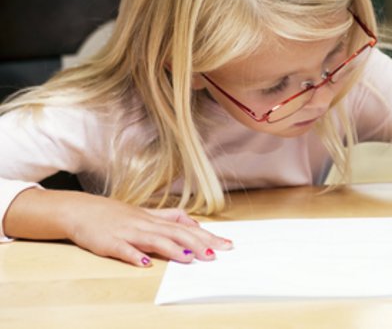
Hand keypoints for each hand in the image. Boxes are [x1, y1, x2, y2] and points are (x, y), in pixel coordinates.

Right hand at [5, 188, 232, 266]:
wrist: (81, 210)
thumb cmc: (115, 214)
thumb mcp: (145, 213)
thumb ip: (169, 218)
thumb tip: (194, 224)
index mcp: (154, 219)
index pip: (186, 227)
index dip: (207, 235)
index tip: (226, 244)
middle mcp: (145, 224)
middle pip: (176, 233)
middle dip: (197, 244)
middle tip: (216, 254)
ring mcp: (128, 232)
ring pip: (154, 240)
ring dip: (173, 250)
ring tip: (190, 259)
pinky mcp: (110, 242)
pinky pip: (124, 250)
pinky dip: (135, 256)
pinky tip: (146, 263)